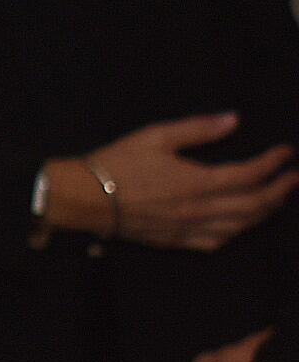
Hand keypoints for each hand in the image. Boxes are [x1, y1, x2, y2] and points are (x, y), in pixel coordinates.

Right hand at [60, 116, 297, 250]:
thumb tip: (233, 120)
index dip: (273, 163)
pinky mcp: (176, 240)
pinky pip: (217, 242)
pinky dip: (238, 232)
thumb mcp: (156, 136)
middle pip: (254, 205)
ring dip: (266, 212)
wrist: (84, 198)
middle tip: (294, 178)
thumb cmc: (117, 164)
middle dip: (281, 190)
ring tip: (279, 199)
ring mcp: (189, 229)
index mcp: (198, 182)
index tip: (285, 152)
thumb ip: (198, 128)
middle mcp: (200, 210)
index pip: (251, 174)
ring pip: (241, 226)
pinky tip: (242, 225)